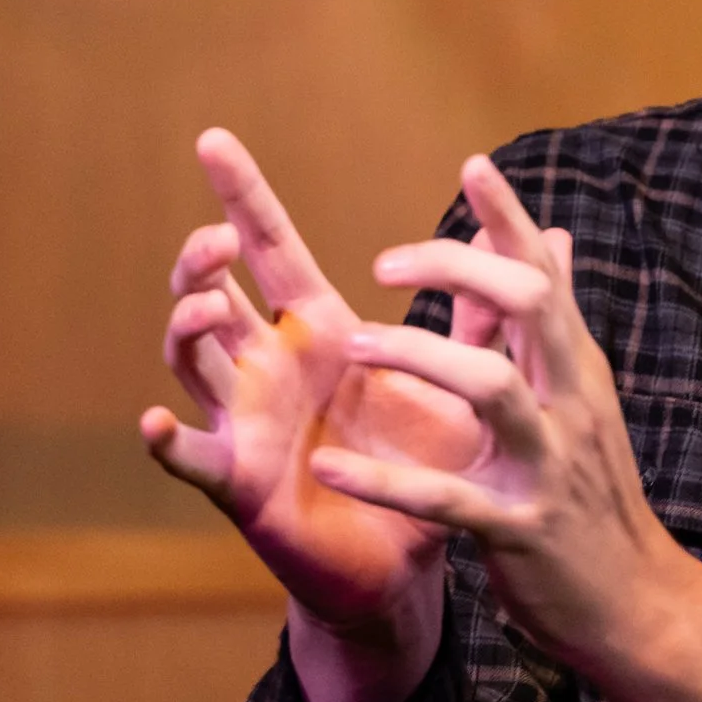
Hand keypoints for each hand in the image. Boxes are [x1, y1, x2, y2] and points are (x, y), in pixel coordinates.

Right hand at [140, 130, 485, 701]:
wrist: (411, 564)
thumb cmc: (426, 466)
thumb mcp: (462, 381)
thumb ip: (492, 313)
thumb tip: (544, 235)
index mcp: (317, 331)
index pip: (273, 246)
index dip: (244, 194)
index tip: (214, 137)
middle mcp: (268, 367)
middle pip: (210, 290)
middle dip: (201, 257)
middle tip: (219, 239)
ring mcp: (244, 421)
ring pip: (189, 361)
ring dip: (186, 329)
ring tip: (207, 307)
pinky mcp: (239, 482)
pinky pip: (190, 458)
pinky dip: (167, 441)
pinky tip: (157, 421)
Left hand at [308, 154, 701, 701]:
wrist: (632, 603)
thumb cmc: (591, 493)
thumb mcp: (579, 399)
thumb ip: (553, 321)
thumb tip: (555, 234)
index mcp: (576, 368)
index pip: (546, 275)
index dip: (511, 218)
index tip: (473, 162)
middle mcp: (570, 404)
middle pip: (530, 307)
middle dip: (458, 272)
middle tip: (383, 264)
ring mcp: (548, 466)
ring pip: (492, 389)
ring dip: (419, 357)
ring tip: (352, 344)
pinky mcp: (518, 530)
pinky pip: (448, 497)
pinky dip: (386, 480)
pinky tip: (331, 465)